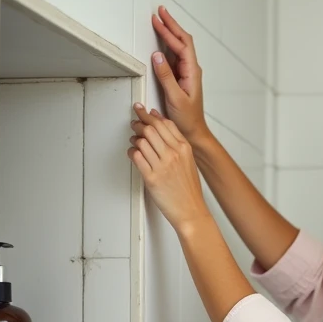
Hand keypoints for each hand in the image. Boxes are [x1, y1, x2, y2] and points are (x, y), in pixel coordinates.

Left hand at [128, 104, 210, 231]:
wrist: (191, 211)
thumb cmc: (189, 189)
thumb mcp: (189, 161)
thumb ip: (177, 144)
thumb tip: (163, 127)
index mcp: (184, 148)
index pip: (165, 123)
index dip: (151, 115)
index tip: (144, 110)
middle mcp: (173, 154)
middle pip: (151, 128)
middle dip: (139, 122)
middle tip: (135, 122)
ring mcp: (162, 166)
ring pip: (142, 140)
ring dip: (134, 138)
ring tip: (134, 139)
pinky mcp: (151, 178)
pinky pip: (136, 157)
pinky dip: (131, 152)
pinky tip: (133, 153)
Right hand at [150, 6, 207, 140]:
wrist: (193, 131)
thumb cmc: (187, 118)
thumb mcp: (175, 97)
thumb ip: (166, 76)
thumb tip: (157, 55)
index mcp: (192, 72)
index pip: (181, 45)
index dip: (170, 30)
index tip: (158, 20)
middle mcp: (191, 69)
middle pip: (182, 41)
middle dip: (171, 25)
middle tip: (160, 12)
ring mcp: (186, 73)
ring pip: (178, 47)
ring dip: (169, 33)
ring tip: (160, 21)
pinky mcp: (180, 77)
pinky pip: (173, 56)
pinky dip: (167, 45)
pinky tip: (161, 40)